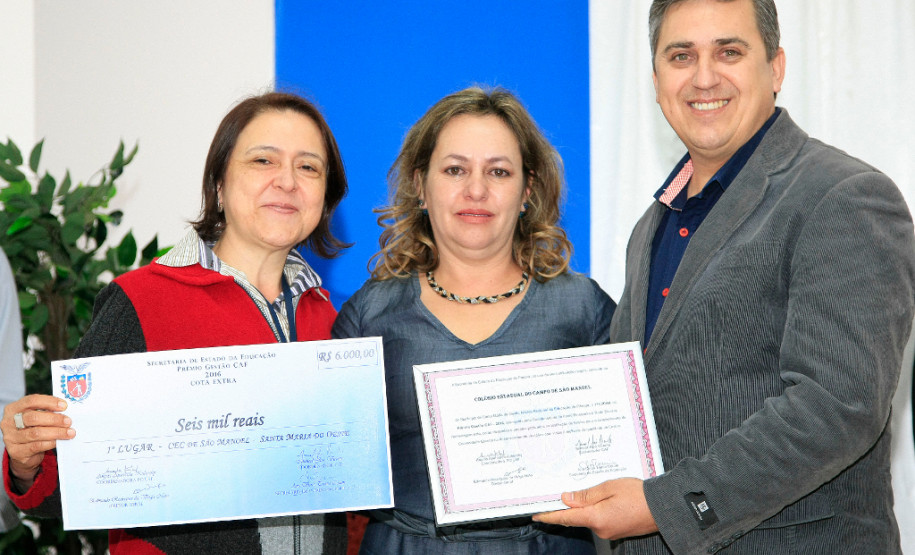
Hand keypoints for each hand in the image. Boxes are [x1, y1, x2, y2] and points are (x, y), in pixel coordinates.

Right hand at [1, 395, 73, 489]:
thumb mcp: (36, 417)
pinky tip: (59, 441)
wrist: (24, 452)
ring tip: (69, 432)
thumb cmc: (33, 429)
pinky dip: (51, 442)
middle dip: (54, 419)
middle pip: (33, 417)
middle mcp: (8, 422)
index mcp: (13, 409)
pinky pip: (36, 446)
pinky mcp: (16, 451)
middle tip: (69, 421)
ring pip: (36, 433)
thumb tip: (66, 411)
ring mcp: (10, 437)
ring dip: (56, 432)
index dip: (49, 402)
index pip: (31, 401)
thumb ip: (47, 412)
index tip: (64, 406)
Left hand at [532, 478, 657, 539]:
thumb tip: (566, 498)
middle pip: (576, 518)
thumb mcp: (609, 487)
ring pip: (589, 518)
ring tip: (581, 491)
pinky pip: (599, 520)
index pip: (566, 518)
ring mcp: (609, 531)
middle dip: (566, 507)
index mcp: (596, 518)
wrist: (664, 507)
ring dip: (583, 507)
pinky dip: (595, 510)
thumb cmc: (639, 494)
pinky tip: (598, 499)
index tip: (536, 514)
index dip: (549, 515)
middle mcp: (600, 529)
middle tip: (555, 495)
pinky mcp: (616, 530)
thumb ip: (586, 494)